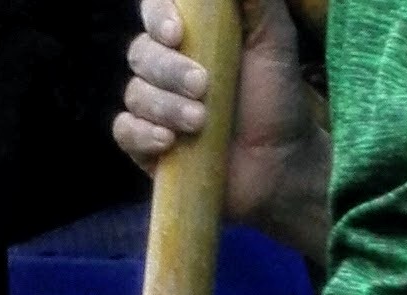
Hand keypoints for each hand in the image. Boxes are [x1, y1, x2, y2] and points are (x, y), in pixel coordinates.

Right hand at [114, 0, 323, 236]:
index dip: (157, 16)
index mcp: (191, 36)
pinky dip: (141, 134)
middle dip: (169, 71)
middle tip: (203, 87)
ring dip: (164, 106)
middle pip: (141, 53)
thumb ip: (256, 1)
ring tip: (200, 122)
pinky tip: (167, 142)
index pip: (155, 11)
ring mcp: (157, 108)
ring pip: (135, 93)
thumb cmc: (278, 100)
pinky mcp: (150, 147)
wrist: (281, 166)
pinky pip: (124, 131)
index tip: (177, 33)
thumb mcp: (274, 41)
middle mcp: (167, 68)